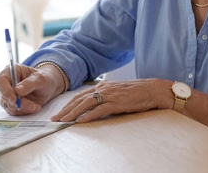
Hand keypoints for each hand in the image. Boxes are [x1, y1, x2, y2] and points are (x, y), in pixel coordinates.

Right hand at [0, 64, 63, 115]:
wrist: (48, 87)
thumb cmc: (44, 79)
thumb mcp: (40, 78)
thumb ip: (29, 83)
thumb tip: (17, 90)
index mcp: (10, 72)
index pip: (0, 81)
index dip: (5, 91)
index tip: (14, 99)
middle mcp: (7, 84)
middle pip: (4, 96)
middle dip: (19, 102)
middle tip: (32, 105)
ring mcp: (8, 95)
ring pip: (9, 106)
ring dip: (23, 108)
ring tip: (36, 105)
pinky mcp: (12, 105)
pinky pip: (14, 111)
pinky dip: (25, 111)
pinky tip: (34, 106)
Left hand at [51, 78, 171, 123]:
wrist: (153, 89)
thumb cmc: (138, 92)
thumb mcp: (119, 92)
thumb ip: (107, 96)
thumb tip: (96, 105)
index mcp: (104, 85)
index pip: (81, 95)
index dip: (68, 104)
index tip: (59, 112)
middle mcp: (104, 88)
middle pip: (79, 99)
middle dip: (65, 109)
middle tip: (55, 119)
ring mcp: (110, 95)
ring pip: (85, 104)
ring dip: (72, 113)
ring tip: (63, 121)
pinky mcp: (116, 102)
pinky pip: (98, 109)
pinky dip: (87, 116)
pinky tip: (80, 121)